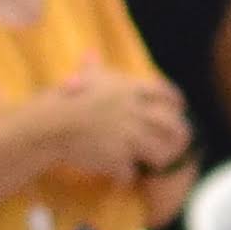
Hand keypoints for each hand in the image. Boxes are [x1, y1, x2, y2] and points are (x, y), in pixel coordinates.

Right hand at [19, 67, 190, 182]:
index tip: (179, 108)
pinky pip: (130, 171)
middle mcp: (135, 113)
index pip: (166, 94)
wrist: (50, 125)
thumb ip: (92, 67)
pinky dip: (126, 175)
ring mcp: (128, 137)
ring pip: (158, 151)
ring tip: (153, 163)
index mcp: (130, 91)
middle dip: (178, 135)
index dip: (176, 102)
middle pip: (171, 125)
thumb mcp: (82, 78)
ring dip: (158, 158)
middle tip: (177, 143)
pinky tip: (122, 176)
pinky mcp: (118, 158)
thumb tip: (91, 53)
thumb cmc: (65, 98)